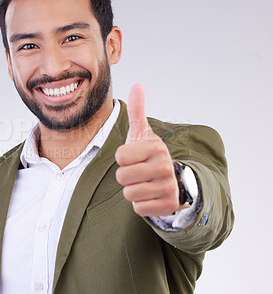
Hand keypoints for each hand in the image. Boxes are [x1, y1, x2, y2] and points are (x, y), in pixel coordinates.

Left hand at [115, 84, 183, 216]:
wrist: (172, 180)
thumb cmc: (149, 156)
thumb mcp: (143, 134)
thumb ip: (138, 111)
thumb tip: (137, 85)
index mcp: (156, 147)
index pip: (120, 156)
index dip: (123, 158)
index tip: (134, 157)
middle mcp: (165, 166)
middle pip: (122, 176)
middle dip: (126, 176)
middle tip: (138, 172)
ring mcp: (168, 186)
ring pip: (129, 193)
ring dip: (132, 190)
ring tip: (144, 183)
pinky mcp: (168, 205)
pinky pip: (138, 208)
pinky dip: (140, 204)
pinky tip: (150, 195)